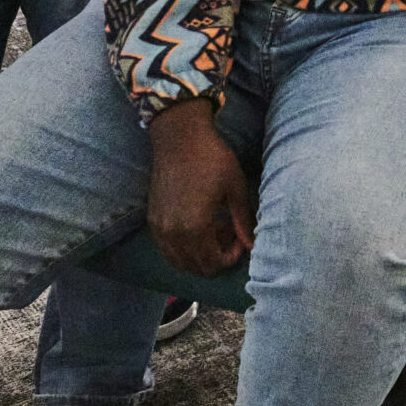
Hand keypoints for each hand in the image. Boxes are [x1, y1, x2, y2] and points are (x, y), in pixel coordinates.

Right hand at [146, 96, 253, 276]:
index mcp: (195, 227)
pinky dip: (183, 247)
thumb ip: (243, 221)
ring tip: (215, 229)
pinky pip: (167, 248)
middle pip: (195, 267)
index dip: (231, 256)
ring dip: (199, 254)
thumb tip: (253, 246)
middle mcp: (172, 234)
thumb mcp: (235, 188)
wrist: (180, 138)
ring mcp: (158, 228)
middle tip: (229, 232)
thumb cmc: (213, 159)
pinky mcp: (152, 220)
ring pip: (179, 261)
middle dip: (217, 256)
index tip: (240, 236)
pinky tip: (197, 226)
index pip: (212, 264)